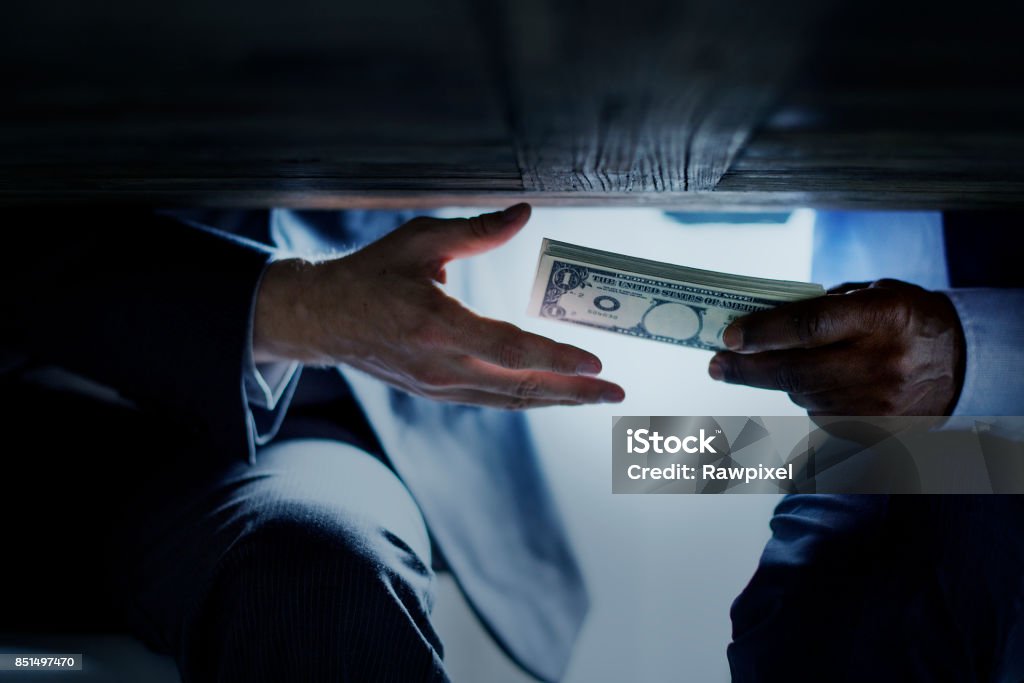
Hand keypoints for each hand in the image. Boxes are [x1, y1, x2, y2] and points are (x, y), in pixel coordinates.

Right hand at [253, 204, 624, 408]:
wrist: (323, 319)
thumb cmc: (373, 273)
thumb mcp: (421, 240)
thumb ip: (479, 231)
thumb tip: (526, 213)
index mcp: (437, 325)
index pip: (509, 349)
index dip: (556, 359)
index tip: (596, 363)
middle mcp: (441, 365)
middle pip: (519, 387)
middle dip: (573, 392)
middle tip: (616, 394)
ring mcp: (438, 386)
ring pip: (509, 400)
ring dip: (556, 401)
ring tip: (596, 397)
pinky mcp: (436, 393)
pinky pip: (492, 401)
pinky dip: (528, 398)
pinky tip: (553, 393)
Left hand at [707, 279, 964, 415]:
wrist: (962, 364)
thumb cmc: (904, 318)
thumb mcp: (873, 294)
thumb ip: (822, 307)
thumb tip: (761, 323)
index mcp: (881, 317)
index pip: (810, 326)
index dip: (764, 332)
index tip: (728, 337)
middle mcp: (880, 362)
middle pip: (795, 371)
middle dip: (745, 370)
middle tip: (714, 365)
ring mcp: (878, 401)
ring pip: (802, 395)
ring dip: (779, 382)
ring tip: (776, 365)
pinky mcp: (876, 428)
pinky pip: (820, 414)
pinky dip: (808, 397)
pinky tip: (819, 383)